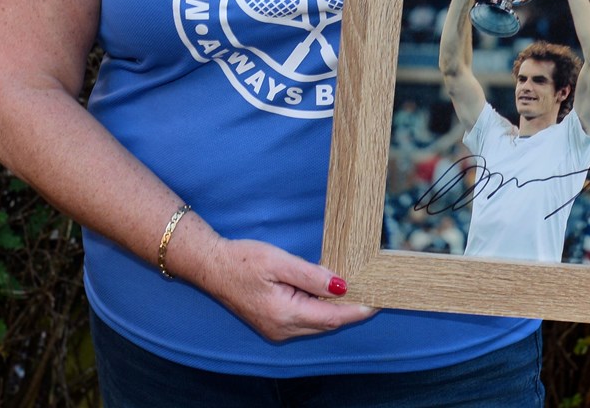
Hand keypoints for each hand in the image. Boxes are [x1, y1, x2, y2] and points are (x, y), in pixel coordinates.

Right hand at [198, 237, 375, 342]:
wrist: (212, 266)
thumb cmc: (242, 260)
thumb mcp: (279, 261)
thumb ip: (311, 275)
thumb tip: (341, 286)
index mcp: (285, 314)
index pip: (331, 318)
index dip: (357, 310)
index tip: (377, 302)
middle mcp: (282, 329)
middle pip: (326, 324)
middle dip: (350, 310)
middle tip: (371, 291)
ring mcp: (276, 330)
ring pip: (316, 324)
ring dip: (335, 310)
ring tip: (355, 289)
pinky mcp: (272, 324)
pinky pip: (305, 321)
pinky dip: (319, 310)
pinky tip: (326, 294)